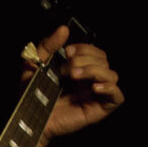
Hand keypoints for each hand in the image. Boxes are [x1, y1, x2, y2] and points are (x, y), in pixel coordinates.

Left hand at [29, 25, 124, 140]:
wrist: (29, 118)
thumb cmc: (32, 95)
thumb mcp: (35, 64)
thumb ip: (48, 45)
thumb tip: (64, 29)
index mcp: (79, 69)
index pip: (95, 51)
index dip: (84, 47)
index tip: (66, 52)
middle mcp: (89, 81)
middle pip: (104, 60)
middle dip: (85, 59)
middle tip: (66, 68)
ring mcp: (96, 95)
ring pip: (112, 74)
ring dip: (94, 70)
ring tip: (74, 76)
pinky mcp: (99, 109)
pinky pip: (118, 96)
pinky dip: (109, 88)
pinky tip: (94, 87)